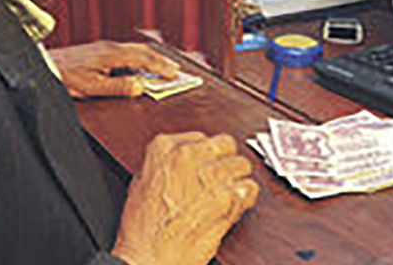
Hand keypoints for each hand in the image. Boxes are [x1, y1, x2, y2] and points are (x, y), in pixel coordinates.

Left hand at [49, 40, 179, 98]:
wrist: (45, 64)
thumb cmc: (66, 77)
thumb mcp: (92, 88)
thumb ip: (118, 87)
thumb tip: (141, 86)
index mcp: (112, 55)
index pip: (143, 59)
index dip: (161, 67)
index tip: (175, 74)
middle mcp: (110, 47)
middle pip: (142, 50)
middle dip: (160, 60)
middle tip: (176, 69)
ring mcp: (104, 46)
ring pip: (134, 48)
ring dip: (151, 57)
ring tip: (163, 65)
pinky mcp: (98, 49)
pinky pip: (126, 49)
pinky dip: (139, 56)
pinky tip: (139, 62)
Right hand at [113, 133, 258, 264]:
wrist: (149, 257)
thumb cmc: (143, 228)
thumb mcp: (143, 182)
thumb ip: (167, 164)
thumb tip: (188, 162)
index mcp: (164, 147)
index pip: (202, 138)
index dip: (206, 157)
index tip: (205, 169)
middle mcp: (188, 155)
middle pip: (226, 145)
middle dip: (225, 163)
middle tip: (219, 182)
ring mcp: (209, 174)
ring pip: (242, 165)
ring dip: (236, 181)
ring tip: (225, 199)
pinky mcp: (227, 196)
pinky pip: (249, 189)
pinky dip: (245, 200)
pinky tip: (232, 209)